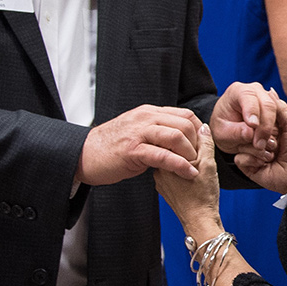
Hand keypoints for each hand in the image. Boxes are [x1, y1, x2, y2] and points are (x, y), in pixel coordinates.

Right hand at [76, 105, 201, 184]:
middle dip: (198, 142)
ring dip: (190, 153)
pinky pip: (163, 156)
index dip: (198, 129)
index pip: (184, 114)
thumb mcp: (137, 131)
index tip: (204, 145)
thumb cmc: (111, 146)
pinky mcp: (132, 151)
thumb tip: (180, 138)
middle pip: (184, 124)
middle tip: (201, 158)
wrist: (83, 155)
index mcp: (149, 112)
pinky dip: (180, 165)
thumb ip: (157, 130)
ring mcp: (138, 133)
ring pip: (175, 137)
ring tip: (195, 166)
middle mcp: (145, 118)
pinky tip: (187, 173)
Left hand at [155, 123, 222, 235]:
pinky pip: (174, 175)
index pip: (175, 137)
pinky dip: (183, 173)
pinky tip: (194, 179)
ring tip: (200, 170)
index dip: (192, 137)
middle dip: (189, 150)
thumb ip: (205, 143)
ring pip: (174, 163)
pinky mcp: (166, 190)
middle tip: (203, 157)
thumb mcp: (208, 164)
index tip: (203, 144)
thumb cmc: (202, 196)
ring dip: (186, 162)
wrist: (199, 221)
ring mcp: (161, 181)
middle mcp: (159, 170)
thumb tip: (203, 127)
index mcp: (166, 159)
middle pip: (174, 150)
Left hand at [210, 82, 278, 155]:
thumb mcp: (222, 133)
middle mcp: (255, 91)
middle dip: (265, 126)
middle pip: (268, 105)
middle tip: (258, 145)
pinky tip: (266, 145)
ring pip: (278, 113)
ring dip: (271, 132)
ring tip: (260, 147)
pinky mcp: (275, 110)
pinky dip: (274, 134)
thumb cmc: (223, 127)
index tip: (253, 126)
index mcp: (238, 91)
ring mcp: (267, 99)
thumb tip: (250, 133)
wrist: (229, 127)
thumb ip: (235, 132)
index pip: (249, 97)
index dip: (252, 111)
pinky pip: (281, 121)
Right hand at [233, 93, 286, 193]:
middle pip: (246, 130)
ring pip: (241, 143)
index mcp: (267, 129)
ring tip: (271, 155)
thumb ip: (279, 108)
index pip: (255, 118)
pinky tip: (264, 164)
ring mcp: (250, 153)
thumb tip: (269, 90)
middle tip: (275, 143)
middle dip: (261, 135)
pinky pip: (239, 157)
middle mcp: (257, 140)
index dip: (261, 120)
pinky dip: (253, 159)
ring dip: (259, 148)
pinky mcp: (246, 166)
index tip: (272, 126)